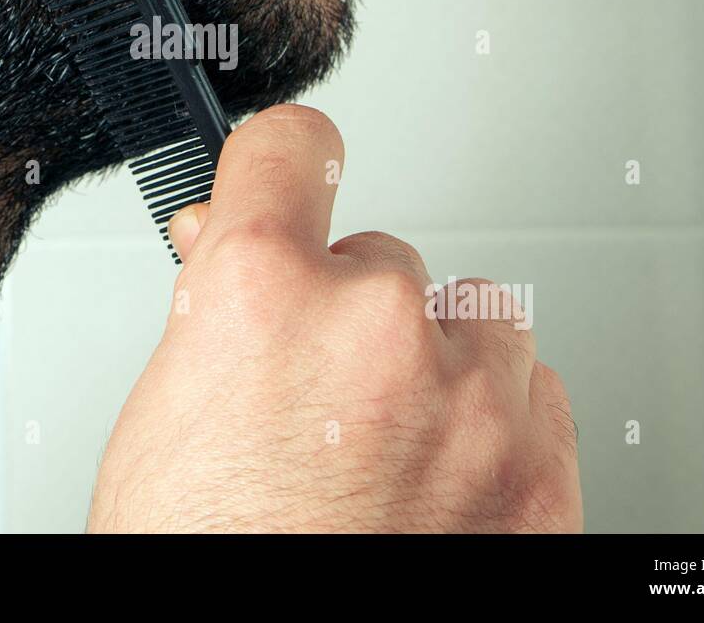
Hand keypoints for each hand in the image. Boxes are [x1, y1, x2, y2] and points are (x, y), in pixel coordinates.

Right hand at [88, 104, 581, 532]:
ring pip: (466, 319)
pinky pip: (528, 388)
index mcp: (261, 295)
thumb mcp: (164, 412)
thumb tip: (236, 247)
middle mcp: (373, 327)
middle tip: (316, 398)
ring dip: (429, 365)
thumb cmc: (202, 555)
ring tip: (379, 451)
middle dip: (347, 311)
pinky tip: (435, 480)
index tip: (293, 168)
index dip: (283, 162)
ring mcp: (470, 399)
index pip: (291, 148)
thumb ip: (218, 309)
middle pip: (380, 257)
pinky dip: (489, 420)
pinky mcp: (539, 468)